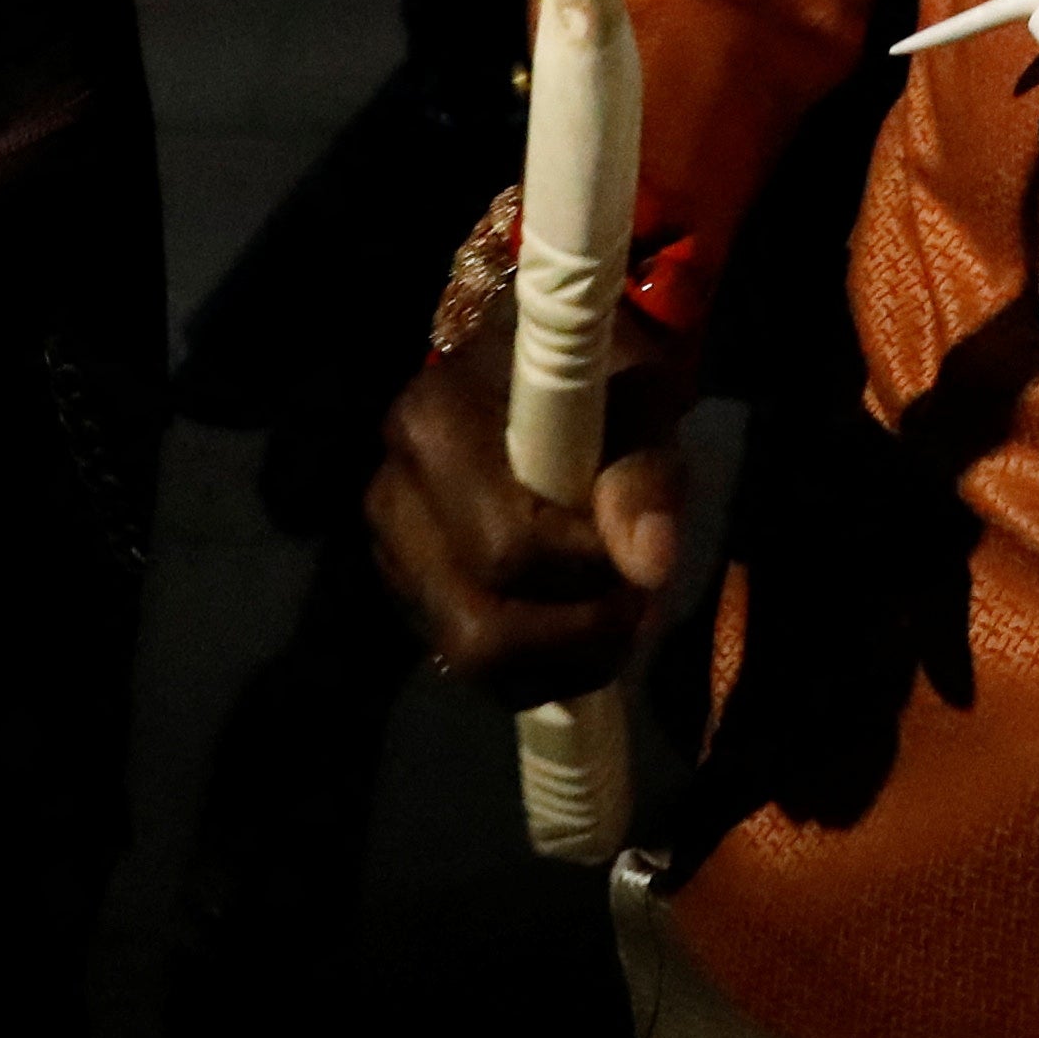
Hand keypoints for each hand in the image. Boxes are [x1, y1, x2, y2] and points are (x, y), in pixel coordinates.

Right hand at [361, 304, 689, 707]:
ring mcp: (390, 549)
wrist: (544, 370)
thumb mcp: (639, 400)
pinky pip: (463, 661)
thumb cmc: (597, 377)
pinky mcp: (403, 589)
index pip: (510, 546)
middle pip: (479, 625)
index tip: (639, 552)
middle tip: (635, 603)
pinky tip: (575, 630)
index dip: (587, 571)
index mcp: (435, 423)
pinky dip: (530, 667)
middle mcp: (391, 492)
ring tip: (613, 617)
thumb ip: (642, 475)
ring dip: (557, 661)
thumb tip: (648, 564)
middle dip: (574, 634)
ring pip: (468, 655)